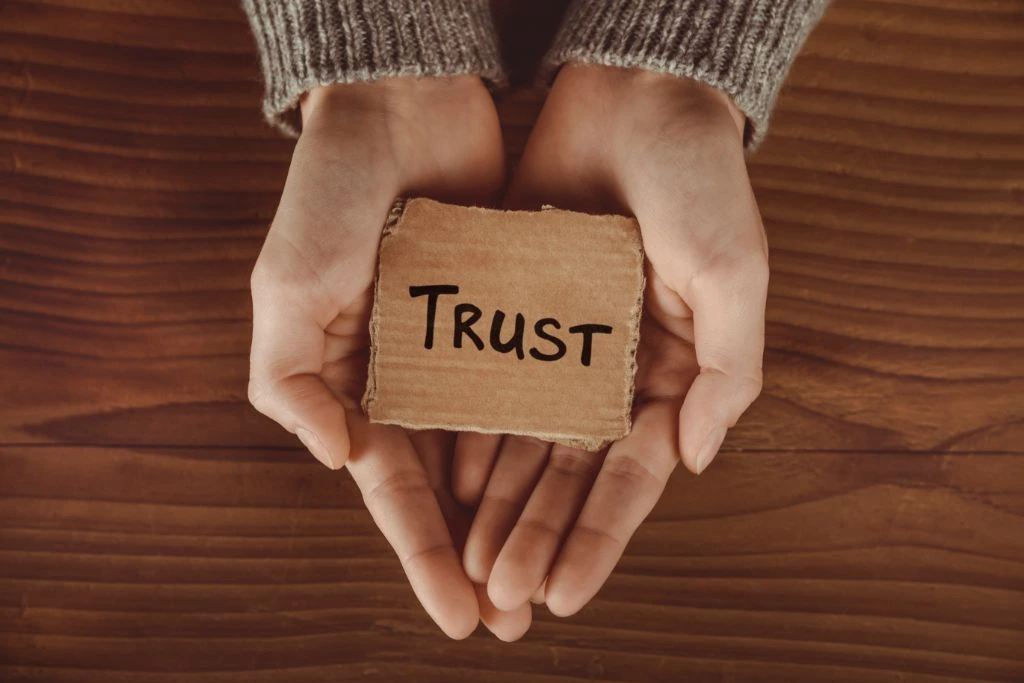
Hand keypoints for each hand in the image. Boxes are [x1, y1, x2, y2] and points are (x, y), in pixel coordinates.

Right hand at [248, 77, 529, 639]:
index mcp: (358, 384)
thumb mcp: (286, 287)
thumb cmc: (329, 194)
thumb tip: (340, 461)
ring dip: (525, 513)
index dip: (422, 555)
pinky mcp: (518, 314)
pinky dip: (556, 434)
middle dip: (481, 554)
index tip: (458, 617)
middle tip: (515, 618)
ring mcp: (472, 349)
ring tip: (554, 573)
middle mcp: (418, 378)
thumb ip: (293, 380)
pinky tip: (581, 481)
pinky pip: (541, 384)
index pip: (395, 490)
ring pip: (505, 449)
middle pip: (455, 487)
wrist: (400, 106)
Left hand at [452, 64, 767, 616]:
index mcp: (671, 370)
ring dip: (498, 503)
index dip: (599, 537)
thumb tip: (694, 460)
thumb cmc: (699, 177)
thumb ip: (727, 371)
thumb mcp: (734, 272)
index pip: (630, 475)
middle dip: (538, 536)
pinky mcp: (513, 309)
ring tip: (470, 560)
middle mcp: (612, 367)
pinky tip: (448, 479)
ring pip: (522, 439)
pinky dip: (469, 430)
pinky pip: (486, 380)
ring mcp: (559, 342)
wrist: (633, 93)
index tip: (565, 594)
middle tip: (502, 596)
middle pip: (568, 472)